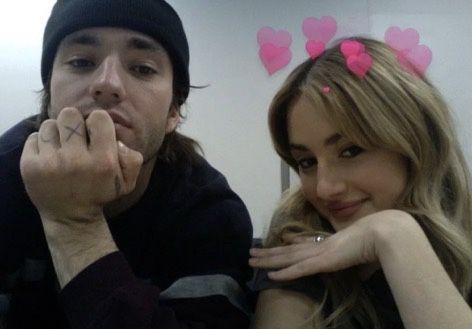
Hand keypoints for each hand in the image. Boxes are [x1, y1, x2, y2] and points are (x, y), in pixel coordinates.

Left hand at [20, 108, 142, 221]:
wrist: (71, 217)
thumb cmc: (101, 193)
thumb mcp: (128, 181)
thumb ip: (132, 157)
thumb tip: (115, 139)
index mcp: (103, 161)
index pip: (98, 117)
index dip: (98, 123)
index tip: (95, 135)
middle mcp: (76, 160)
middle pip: (69, 114)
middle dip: (74, 123)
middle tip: (76, 137)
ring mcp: (50, 163)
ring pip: (49, 124)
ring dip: (56, 133)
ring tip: (62, 147)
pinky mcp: (30, 166)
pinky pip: (33, 137)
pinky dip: (41, 144)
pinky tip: (49, 155)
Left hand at [249, 210, 413, 280]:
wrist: (385, 232)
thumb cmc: (379, 242)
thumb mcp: (368, 257)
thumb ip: (363, 265)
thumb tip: (366, 272)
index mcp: (329, 244)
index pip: (302, 246)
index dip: (287, 247)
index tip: (275, 247)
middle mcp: (320, 246)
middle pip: (288, 251)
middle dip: (269, 253)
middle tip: (251, 254)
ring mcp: (320, 253)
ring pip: (288, 258)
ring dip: (268, 260)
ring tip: (251, 260)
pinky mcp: (324, 261)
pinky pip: (300, 269)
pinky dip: (284, 273)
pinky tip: (270, 276)